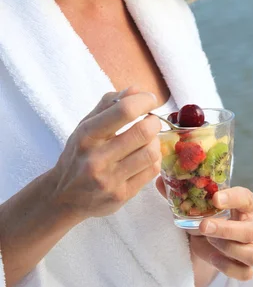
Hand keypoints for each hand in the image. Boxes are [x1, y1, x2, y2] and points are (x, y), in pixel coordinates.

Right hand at [51, 86, 161, 220]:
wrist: (63, 197)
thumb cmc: (78, 154)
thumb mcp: (86, 125)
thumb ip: (109, 104)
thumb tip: (136, 89)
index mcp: (87, 135)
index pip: (125, 111)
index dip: (145, 101)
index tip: (149, 100)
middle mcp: (97, 158)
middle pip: (144, 132)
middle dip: (154, 121)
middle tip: (150, 121)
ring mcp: (110, 180)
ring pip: (151, 152)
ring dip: (155, 141)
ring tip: (147, 140)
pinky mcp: (122, 195)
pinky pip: (152, 170)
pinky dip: (153, 159)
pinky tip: (144, 157)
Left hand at [156, 179, 252, 282]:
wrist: (208, 238)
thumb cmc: (206, 214)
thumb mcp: (195, 203)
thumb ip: (179, 192)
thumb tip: (158, 180)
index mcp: (247, 202)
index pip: (245, 197)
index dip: (232, 198)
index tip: (215, 198)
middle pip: (251, 230)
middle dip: (226, 229)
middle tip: (203, 226)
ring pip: (252, 254)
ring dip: (227, 249)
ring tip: (207, 240)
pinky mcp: (247, 266)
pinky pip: (245, 273)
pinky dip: (227, 267)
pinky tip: (211, 257)